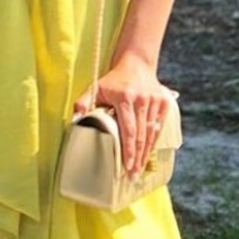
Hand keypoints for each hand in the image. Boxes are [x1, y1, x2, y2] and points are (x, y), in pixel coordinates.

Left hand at [74, 53, 171, 176]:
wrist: (136, 64)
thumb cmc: (112, 80)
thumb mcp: (94, 88)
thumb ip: (83, 103)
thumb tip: (74, 121)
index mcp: (125, 98)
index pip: (128, 129)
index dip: (128, 149)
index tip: (126, 166)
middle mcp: (142, 99)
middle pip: (141, 135)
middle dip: (137, 157)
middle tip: (132, 175)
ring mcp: (155, 101)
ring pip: (152, 133)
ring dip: (146, 153)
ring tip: (140, 169)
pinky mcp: (164, 102)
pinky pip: (159, 127)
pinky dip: (154, 142)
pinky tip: (148, 154)